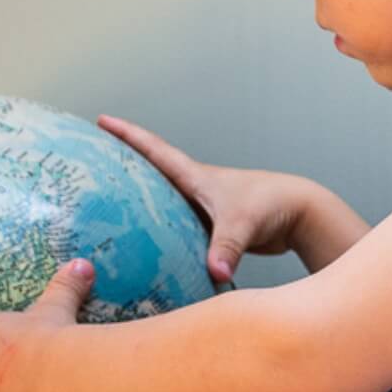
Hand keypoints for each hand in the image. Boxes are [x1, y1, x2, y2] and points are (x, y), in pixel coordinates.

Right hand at [98, 115, 309, 282]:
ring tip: (107, 206)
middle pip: (151, 173)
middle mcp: (196, 188)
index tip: (102, 120)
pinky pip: (176, 228)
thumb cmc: (272, 207)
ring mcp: (202, 208)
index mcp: (196, 177)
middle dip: (123, 165)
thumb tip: (213, 272)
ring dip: (139, 202)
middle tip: (92, 160)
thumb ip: (226, 248)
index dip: (127, 135)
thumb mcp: (243, 225)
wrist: (299, 214)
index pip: (155, 151)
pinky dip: (160, 233)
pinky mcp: (211, 228)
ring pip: (162, 203)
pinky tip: (146, 248)